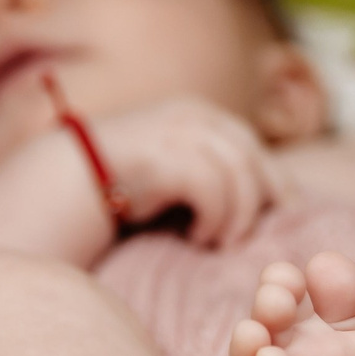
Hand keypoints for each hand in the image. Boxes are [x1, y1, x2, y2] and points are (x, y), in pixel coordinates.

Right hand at [91, 97, 288, 247]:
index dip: (273, 179)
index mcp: (200, 114)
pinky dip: (212, 218)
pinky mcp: (163, 158)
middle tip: (251, 236)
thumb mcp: (178, 163)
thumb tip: (266, 199)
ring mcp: (176, 134)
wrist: (71, 178)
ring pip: (236, 174)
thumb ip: (214, 167)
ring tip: (218, 241)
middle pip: (250, 157)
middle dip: (261, 199)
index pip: (251, 144)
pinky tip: (197, 236)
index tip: (284, 213)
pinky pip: (210, 189)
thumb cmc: (129, 180)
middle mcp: (192, 117)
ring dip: (236, 216)